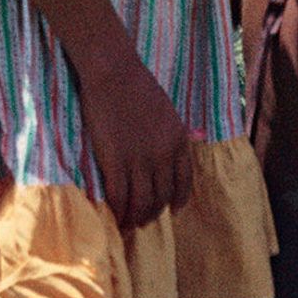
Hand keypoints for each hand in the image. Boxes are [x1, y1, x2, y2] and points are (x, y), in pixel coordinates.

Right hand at [78, 55, 195, 235]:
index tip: (172, 209)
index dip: (177, 200)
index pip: (184, 182)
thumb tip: (171, 157)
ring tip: (128, 224)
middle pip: (161, 197)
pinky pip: (119, 197)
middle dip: (152, 213)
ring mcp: (140, 159)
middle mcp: (164, 154)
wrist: (115, 73)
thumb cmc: (138, 88)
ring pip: (141, 202)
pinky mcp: (115, 161)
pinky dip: (117, 211)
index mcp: (179, 141)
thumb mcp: (168, 113)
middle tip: (143, 220)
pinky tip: (114, 216)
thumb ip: (172, 137)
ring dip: (135, 218)